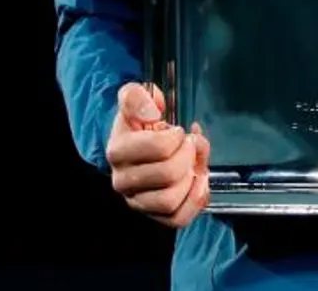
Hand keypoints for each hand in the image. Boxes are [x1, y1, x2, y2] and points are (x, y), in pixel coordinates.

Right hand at [104, 82, 209, 227]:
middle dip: (188, 156)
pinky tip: (199, 182)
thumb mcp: (136, 100)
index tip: (178, 131)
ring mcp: (138, 201)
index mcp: (118, 151)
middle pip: (167, 175)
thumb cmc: (142, 123)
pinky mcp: (154, 215)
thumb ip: (136, 97)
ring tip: (193, 164)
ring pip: (170, 201)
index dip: (176, 138)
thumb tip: (151, 112)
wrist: (141, 143)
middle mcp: (123, 181)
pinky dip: (194, 201)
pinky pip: (177, 219)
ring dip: (190, 179)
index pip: (157, 149)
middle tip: (189, 145)